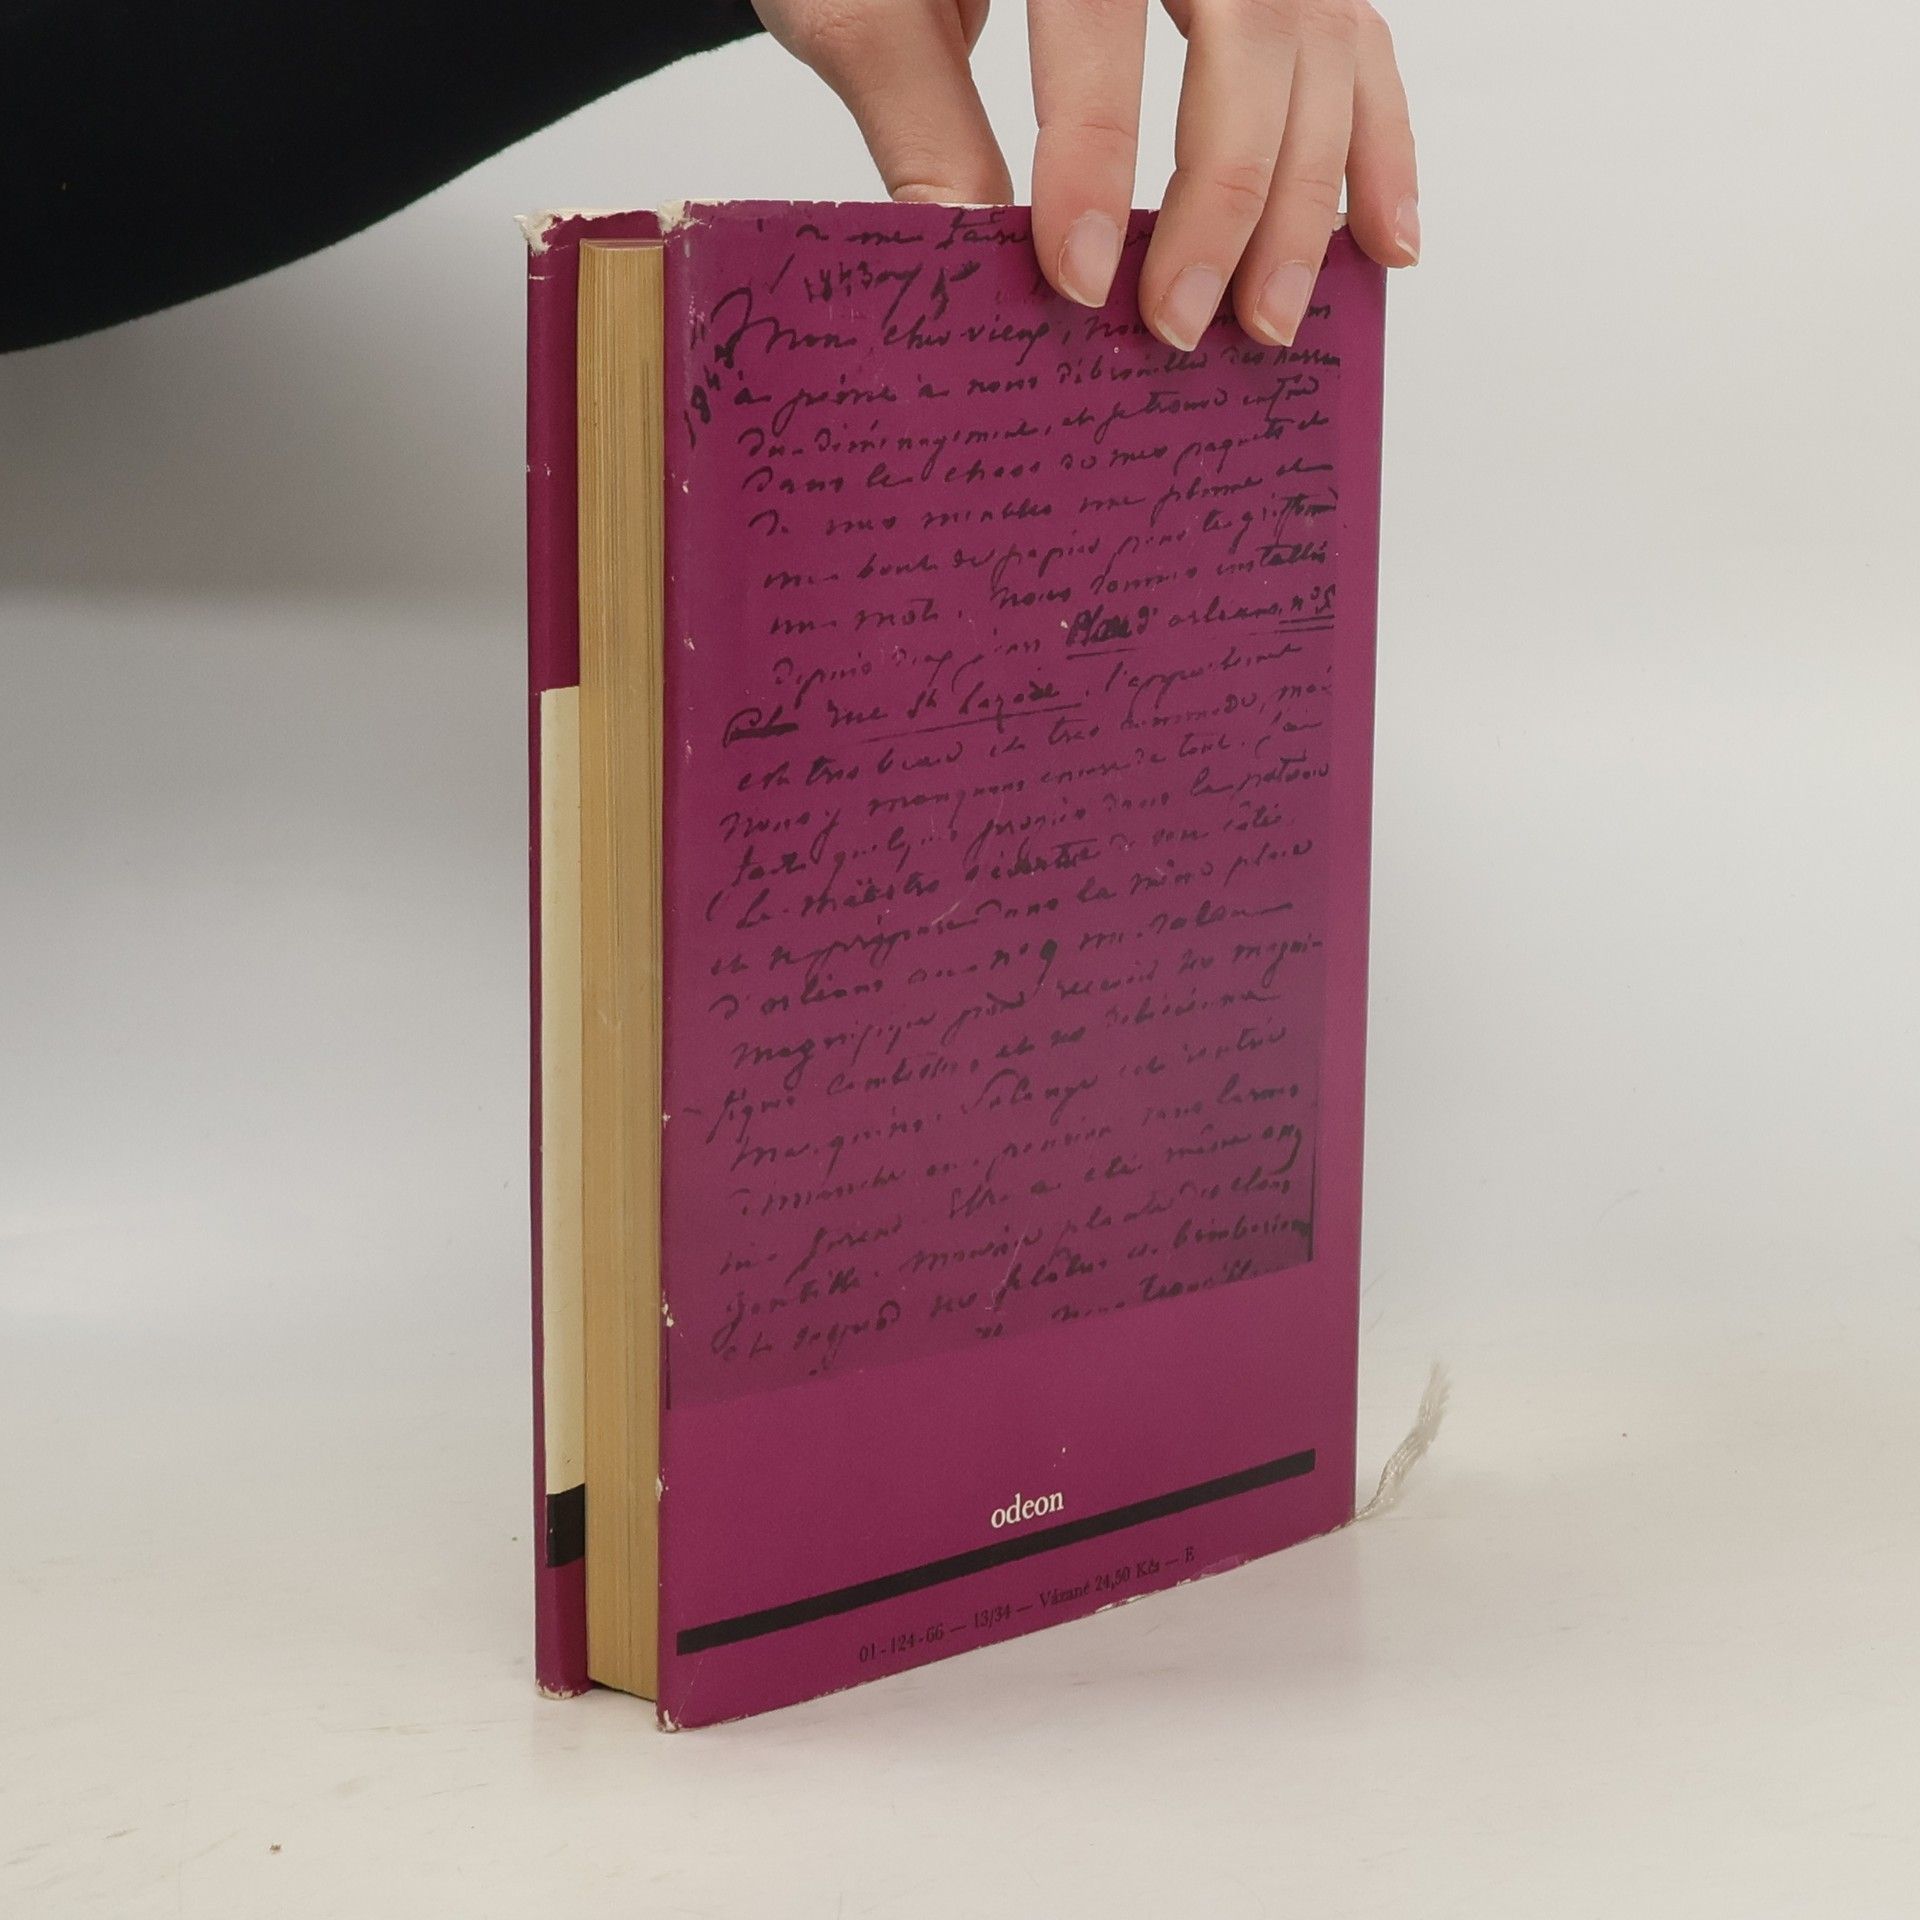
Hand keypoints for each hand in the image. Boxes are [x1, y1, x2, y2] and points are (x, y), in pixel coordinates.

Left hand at [752, 0, 1417, 349]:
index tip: (1079, 281)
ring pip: (1319, 48)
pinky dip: (1378, 146)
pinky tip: (1382, 245)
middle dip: (1225, 196)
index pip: (1097, 24)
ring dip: (1308, 199)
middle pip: (1248, 34)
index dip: (1095, 159)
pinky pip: (1355, 44)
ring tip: (1272, 320)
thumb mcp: (867, 8)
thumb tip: (974, 253)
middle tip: (1181, 325)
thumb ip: (918, 118)